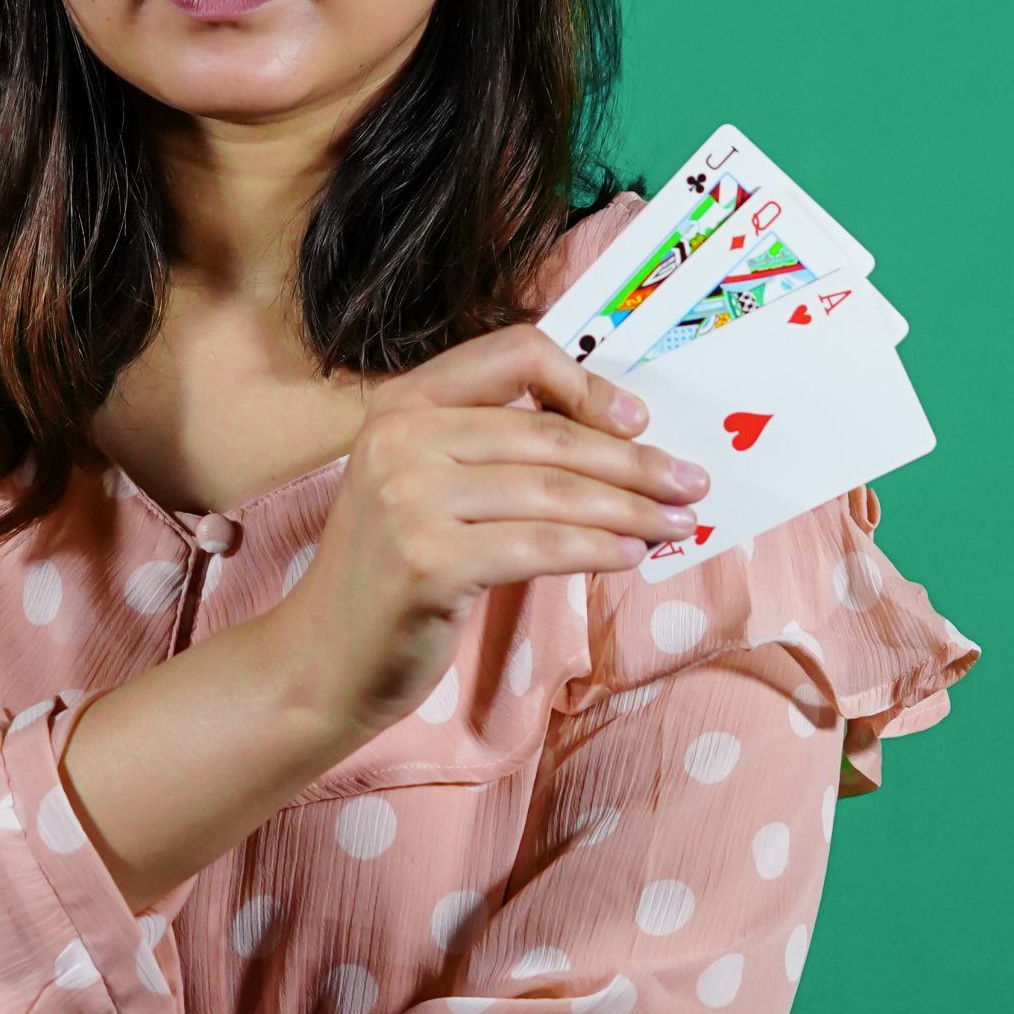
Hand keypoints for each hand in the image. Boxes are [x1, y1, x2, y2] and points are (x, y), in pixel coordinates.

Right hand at [273, 323, 707, 729]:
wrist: (322, 659)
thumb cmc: (390, 573)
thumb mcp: (423, 485)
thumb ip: (490, 448)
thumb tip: (615, 439)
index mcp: (401, 403)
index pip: (513, 354)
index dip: (585, 382)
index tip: (637, 420)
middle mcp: (399, 439)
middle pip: (547, 434)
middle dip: (634, 461)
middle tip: (691, 482)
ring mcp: (408, 499)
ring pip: (553, 492)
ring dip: (631, 509)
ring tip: (678, 522)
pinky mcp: (427, 562)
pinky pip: (539, 547)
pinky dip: (597, 550)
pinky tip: (632, 556)